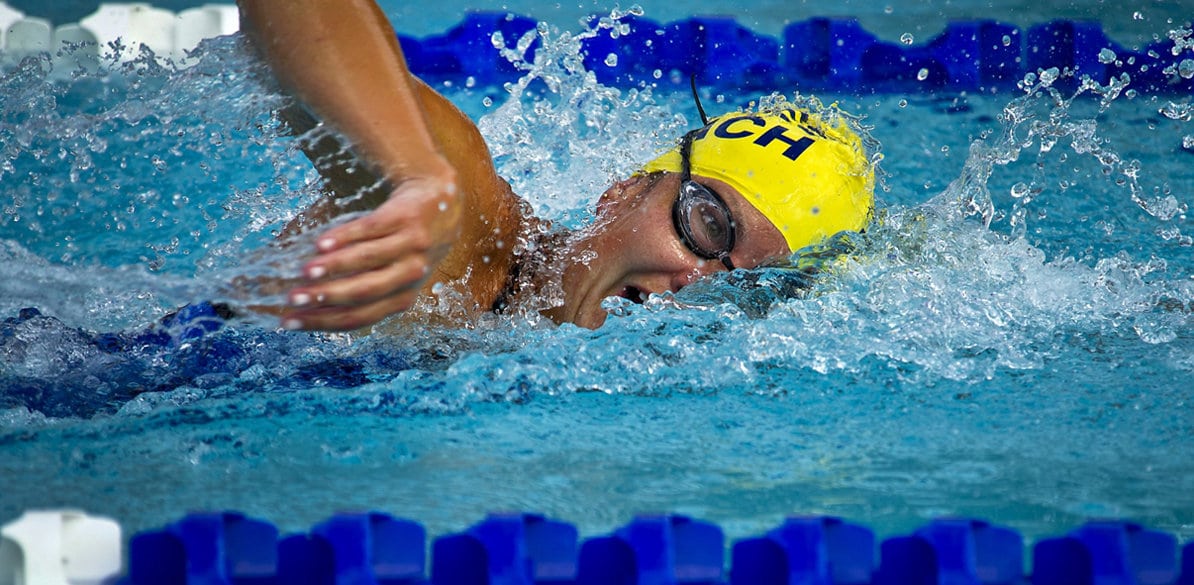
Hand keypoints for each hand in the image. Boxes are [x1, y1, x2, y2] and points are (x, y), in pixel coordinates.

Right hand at [280, 166, 459, 331]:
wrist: (439, 199)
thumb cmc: (404, 243)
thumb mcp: (390, 271)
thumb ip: (355, 284)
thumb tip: (299, 297)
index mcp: (401, 297)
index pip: (359, 317)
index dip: (323, 322)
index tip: (288, 322)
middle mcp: (410, 275)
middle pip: (363, 292)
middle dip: (325, 298)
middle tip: (293, 298)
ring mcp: (411, 246)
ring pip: (368, 260)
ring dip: (334, 267)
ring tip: (305, 271)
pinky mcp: (406, 217)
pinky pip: (372, 229)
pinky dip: (345, 237)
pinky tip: (321, 243)